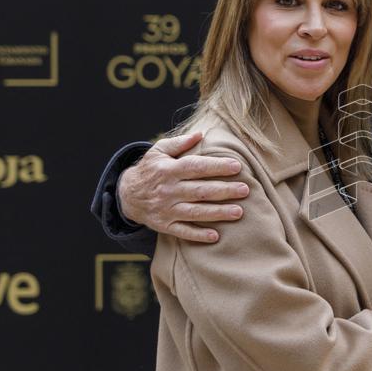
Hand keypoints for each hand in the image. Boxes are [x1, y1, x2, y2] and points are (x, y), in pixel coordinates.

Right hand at [117, 132, 248, 242]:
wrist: (126, 195)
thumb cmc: (150, 170)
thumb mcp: (158, 151)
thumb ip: (179, 143)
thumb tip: (200, 134)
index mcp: (169, 170)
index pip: (196, 167)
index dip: (217, 166)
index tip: (237, 166)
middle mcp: (168, 190)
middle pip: (200, 191)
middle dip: (224, 191)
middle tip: (245, 190)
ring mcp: (166, 209)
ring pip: (195, 212)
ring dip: (218, 213)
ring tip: (239, 212)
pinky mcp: (164, 225)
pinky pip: (182, 231)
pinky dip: (198, 235)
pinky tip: (215, 236)